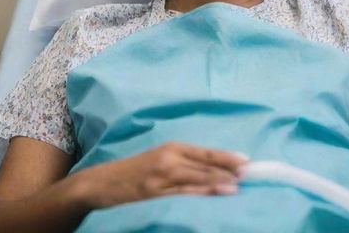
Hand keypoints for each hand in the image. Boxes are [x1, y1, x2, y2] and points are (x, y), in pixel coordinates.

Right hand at [76, 141, 248, 209]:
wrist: (100, 182)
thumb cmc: (134, 171)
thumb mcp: (160, 159)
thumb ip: (184, 162)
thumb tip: (214, 169)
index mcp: (172, 148)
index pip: (205, 152)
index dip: (226, 157)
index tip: (246, 161)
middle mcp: (168, 159)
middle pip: (203, 165)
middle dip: (226, 169)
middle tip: (248, 174)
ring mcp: (159, 178)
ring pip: (193, 180)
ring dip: (215, 183)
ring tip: (235, 186)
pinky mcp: (151, 195)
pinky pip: (177, 196)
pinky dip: (195, 197)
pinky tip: (207, 199)